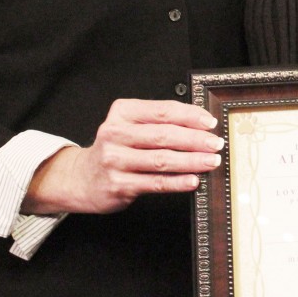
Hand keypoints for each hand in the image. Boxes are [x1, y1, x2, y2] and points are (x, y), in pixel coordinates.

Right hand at [23, 98, 222, 213]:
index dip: (190, 116)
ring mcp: (114, 160)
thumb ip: (158, 122)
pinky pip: (155, 183)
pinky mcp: (118, 185)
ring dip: (191, 161)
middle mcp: (115, 134)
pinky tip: (193, 181)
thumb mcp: (129, 126)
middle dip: (195, 140)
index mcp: (122, 113)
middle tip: (216, 144)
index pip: (162, 111)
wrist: (81, 178)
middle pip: (164, 135)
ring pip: (161, 160)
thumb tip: (200, 124)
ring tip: (212, 162)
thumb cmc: (115, 149)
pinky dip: (177, 182)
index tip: (210, 122)